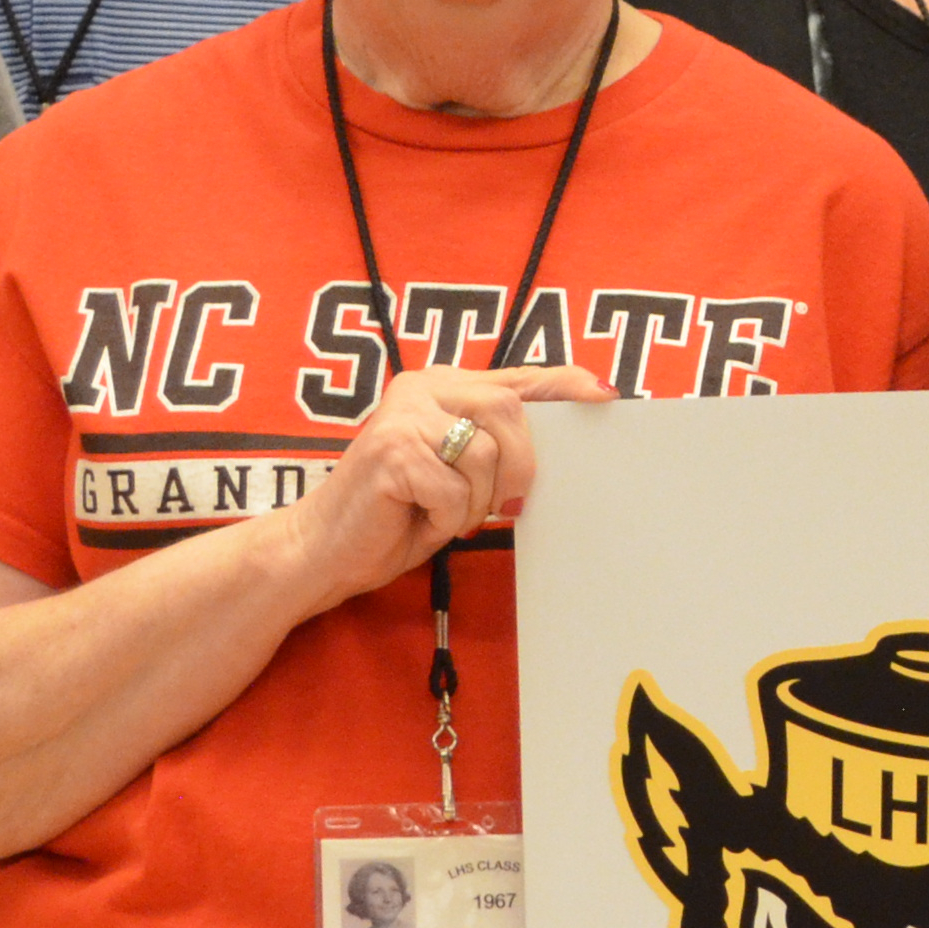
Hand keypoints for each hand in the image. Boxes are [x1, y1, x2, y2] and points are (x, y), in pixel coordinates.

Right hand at [266, 363, 611, 615]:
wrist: (323, 550)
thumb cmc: (396, 516)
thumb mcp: (457, 476)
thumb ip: (496, 450)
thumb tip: (565, 452)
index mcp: (442, 387)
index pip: (518, 377)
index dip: (565, 384)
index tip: (606, 397)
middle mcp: (422, 388)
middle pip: (508, 411)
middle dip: (520, 468)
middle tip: (505, 508)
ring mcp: (403, 416)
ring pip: (485, 453)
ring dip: (477, 501)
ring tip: (445, 513)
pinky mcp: (391, 451)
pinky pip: (454, 490)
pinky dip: (448, 519)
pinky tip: (419, 520)